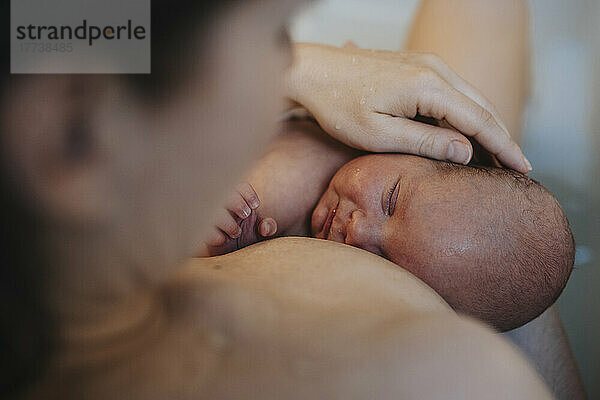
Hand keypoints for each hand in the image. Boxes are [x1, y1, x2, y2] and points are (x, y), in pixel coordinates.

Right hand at [201, 183, 276, 256]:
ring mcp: (208, 217)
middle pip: (224, 192)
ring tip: (235, 232)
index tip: (254, 206)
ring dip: (225, 220)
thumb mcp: (258, 232)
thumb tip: (265, 227)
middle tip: (245, 215)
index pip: (239, 186)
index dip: (248, 193)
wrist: (225, 254)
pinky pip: (201, 228)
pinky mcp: (200, 232)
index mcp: (235, 199)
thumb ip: (267, 227)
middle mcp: (219, 204)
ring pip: (210, 209)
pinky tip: (221, 240)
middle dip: (236, 203)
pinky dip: (211, 233)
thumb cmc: (244, 237)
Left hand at [286, 43, 530, 172]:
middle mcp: (434, 68)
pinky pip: (451, 91)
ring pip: (468, 97)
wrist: (312, 72)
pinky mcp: (416, 65)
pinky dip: (463, 114)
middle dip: (500, 136)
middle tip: (516, 166)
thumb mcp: (379, 134)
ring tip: (495, 155)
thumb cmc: (337, 105)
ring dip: (483, 125)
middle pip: (481, 106)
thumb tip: (467, 151)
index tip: (523, 167)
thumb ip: (425, 143)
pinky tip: (464, 134)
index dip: (504, 146)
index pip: (480, 119)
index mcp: (428, 85)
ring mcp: (426, 63)